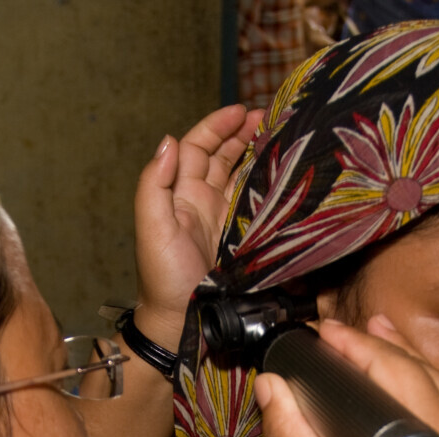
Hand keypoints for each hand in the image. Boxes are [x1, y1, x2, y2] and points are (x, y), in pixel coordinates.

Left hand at [133, 104, 262, 343]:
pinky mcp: (244, 237)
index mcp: (178, 193)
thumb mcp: (151, 228)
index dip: (217, 126)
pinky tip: (287, 172)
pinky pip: (257, 202)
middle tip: (271, 118)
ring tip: (282, 136)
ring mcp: (224, 219)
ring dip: (259, 153)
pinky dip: (270, 183)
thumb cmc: (163, 279)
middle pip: (222, 155)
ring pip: (242, 174)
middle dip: (243, 133)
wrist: (183, 323)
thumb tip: (169, 140)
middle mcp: (201, 201)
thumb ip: (154, 184)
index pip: (196, 147)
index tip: (241, 111)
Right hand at [253, 316, 438, 436]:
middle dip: (378, 346)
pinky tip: (407, 384)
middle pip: (422, 372)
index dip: (356, 345)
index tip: (321, 333)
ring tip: (373, 336)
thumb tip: (270, 387)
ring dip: (404, 362)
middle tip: (337, 333)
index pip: (396, 369)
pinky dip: (426, 390)